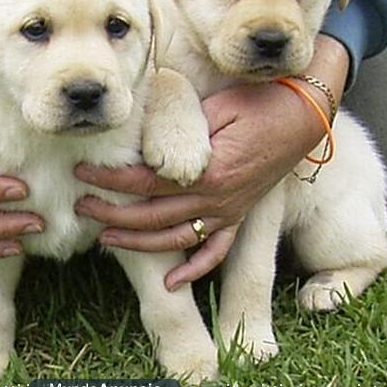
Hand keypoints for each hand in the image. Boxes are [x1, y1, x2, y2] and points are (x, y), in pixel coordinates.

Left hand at [75, 35, 348, 289]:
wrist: (304, 114)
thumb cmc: (259, 103)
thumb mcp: (216, 107)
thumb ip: (181, 128)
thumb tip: (144, 141)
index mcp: (208, 170)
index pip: (145, 182)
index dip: (110, 180)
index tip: (83, 173)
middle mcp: (217, 199)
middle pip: (152, 215)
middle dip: (112, 215)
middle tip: (82, 208)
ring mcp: (230, 211)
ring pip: (176, 239)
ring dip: (138, 243)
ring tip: (105, 240)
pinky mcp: (240, 215)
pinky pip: (217, 251)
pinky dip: (195, 270)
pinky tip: (171, 283)